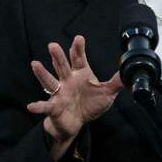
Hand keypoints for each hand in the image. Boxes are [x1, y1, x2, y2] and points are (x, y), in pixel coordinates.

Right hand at [25, 35, 123, 160]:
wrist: (76, 123)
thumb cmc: (89, 105)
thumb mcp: (107, 93)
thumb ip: (116, 82)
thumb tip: (129, 72)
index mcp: (80, 74)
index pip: (78, 59)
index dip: (78, 49)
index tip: (79, 38)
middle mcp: (67, 81)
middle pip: (62, 66)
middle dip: (58, 56)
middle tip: (53, 45)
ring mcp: (59, 93)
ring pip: (49, 81)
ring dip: (42, 73)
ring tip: (35, 64)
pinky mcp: (54, 107)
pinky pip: (45, 106)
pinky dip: (38, 106)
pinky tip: (31, 106)